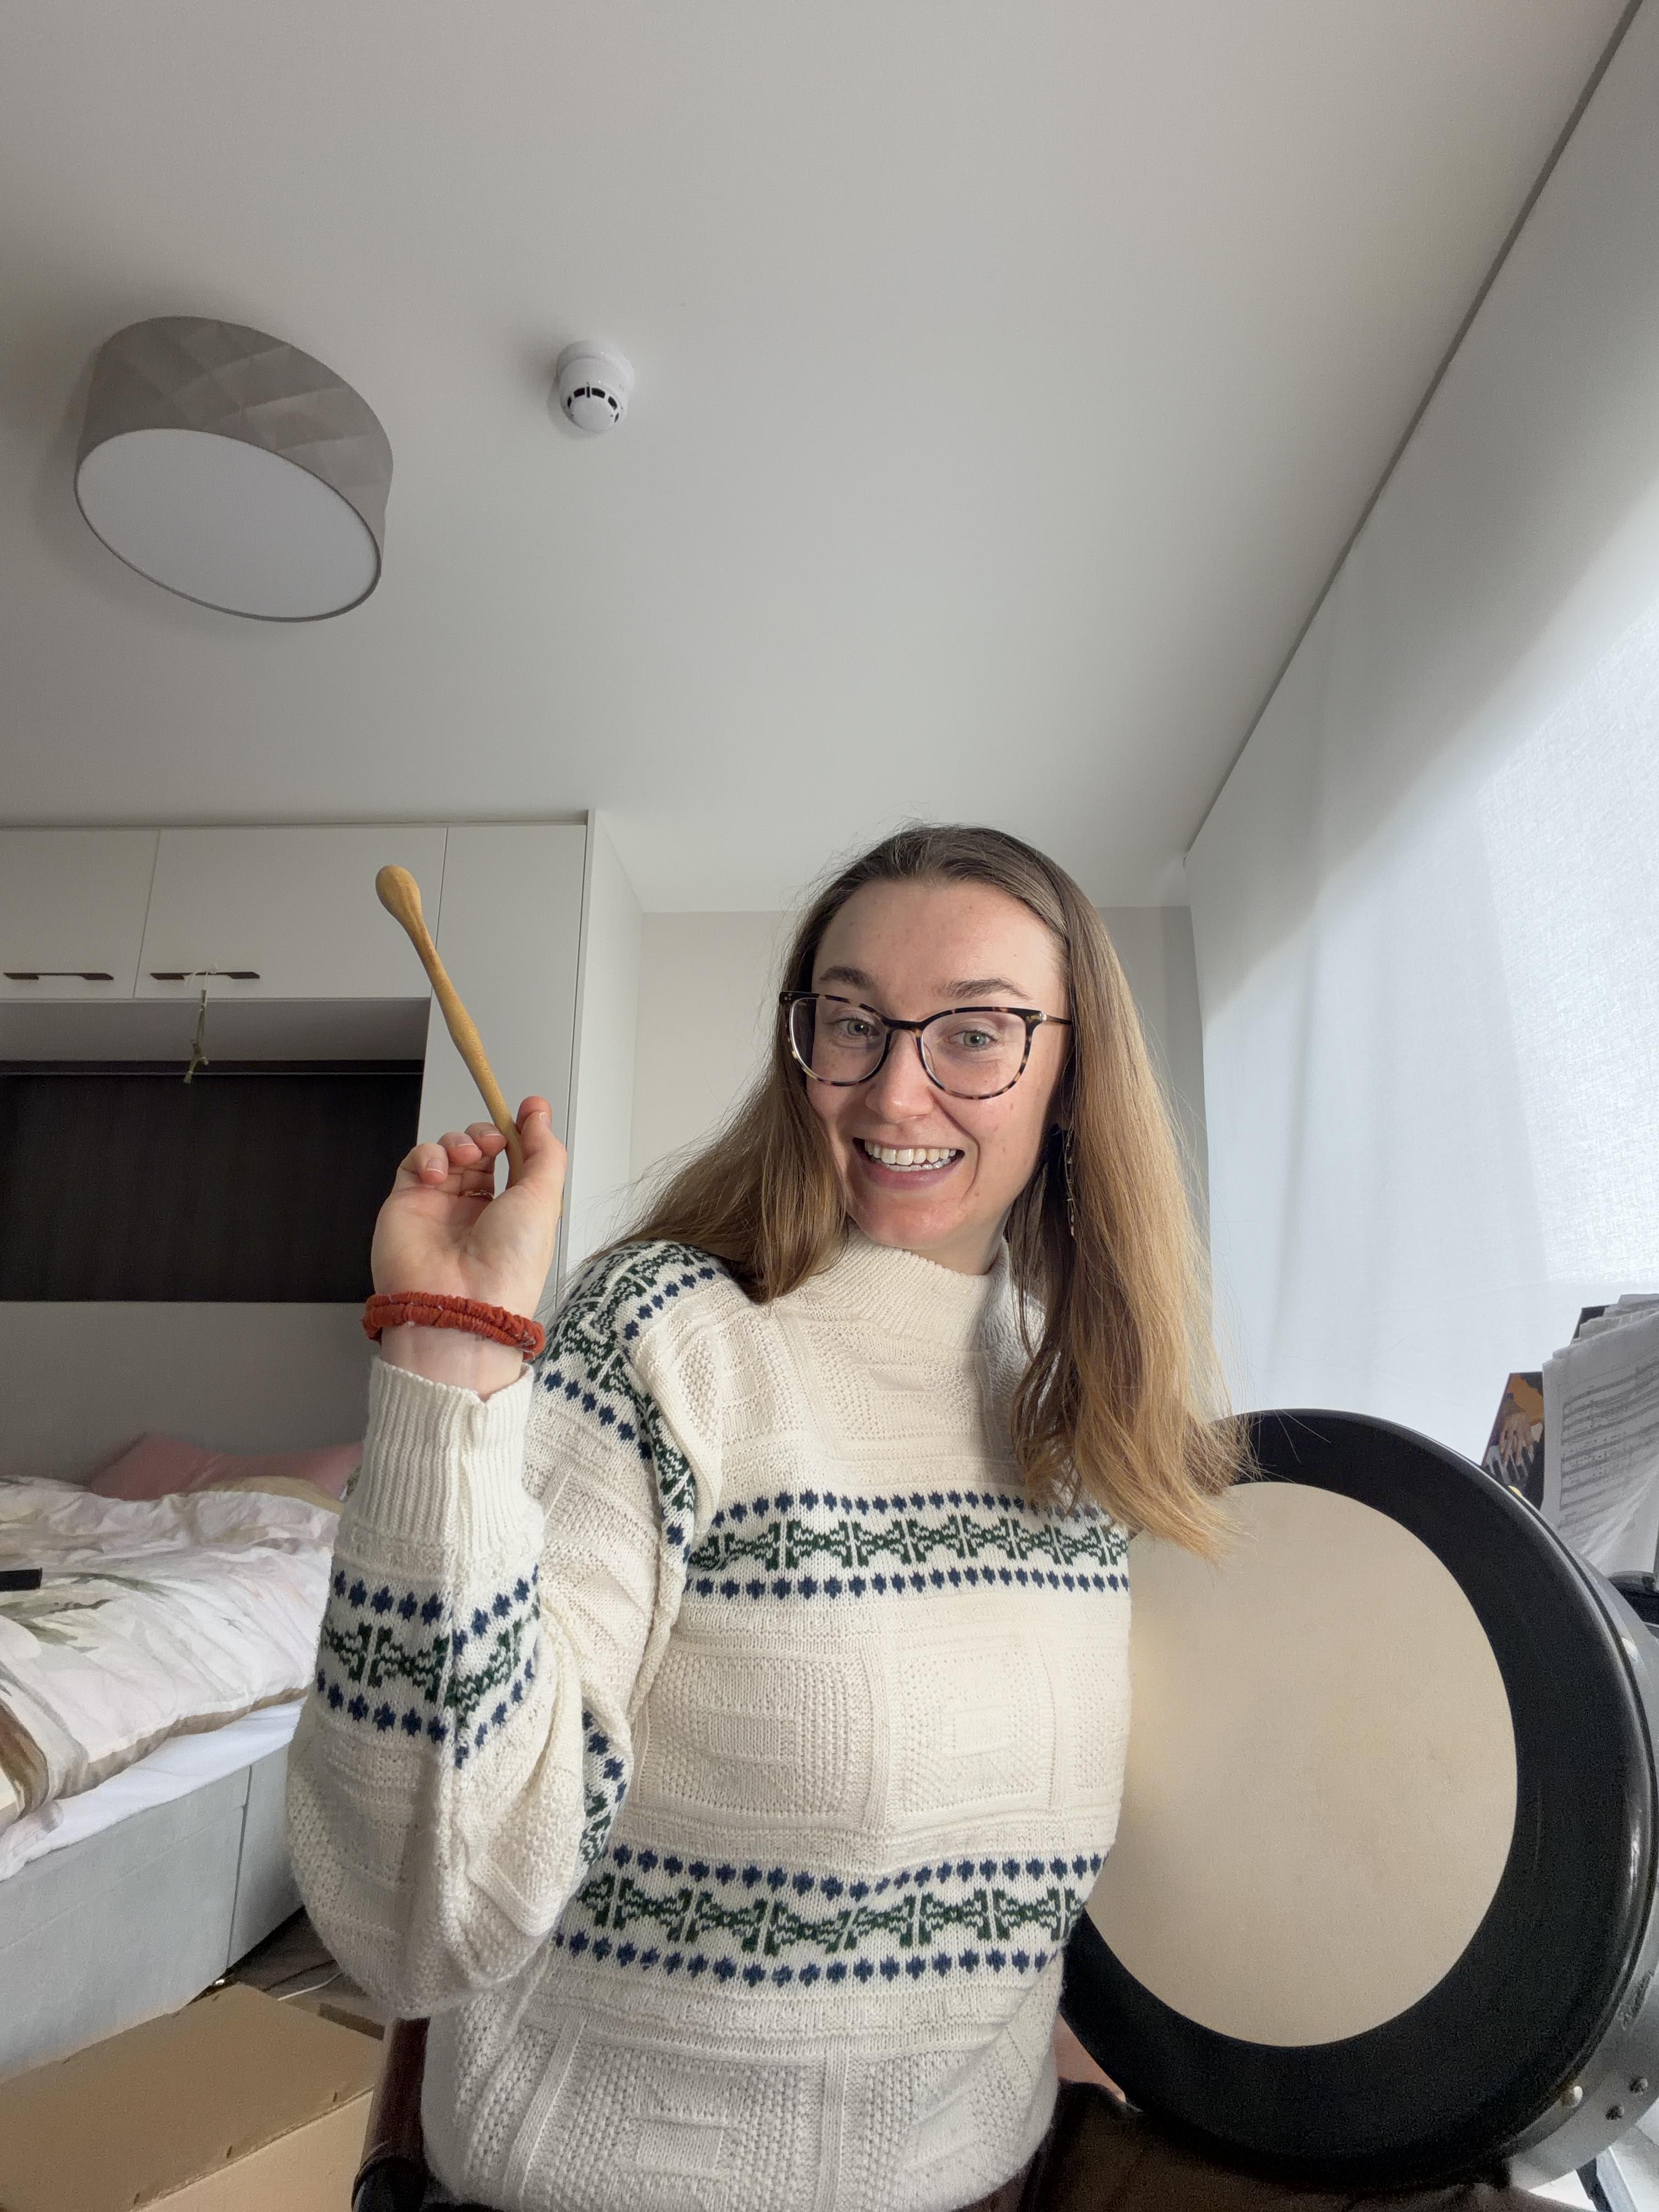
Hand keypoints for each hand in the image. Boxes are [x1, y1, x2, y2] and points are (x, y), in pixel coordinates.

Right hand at [371, 1097, 565, 1396]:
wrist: (460, 1304)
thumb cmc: (509, 1264)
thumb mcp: (543, 1200)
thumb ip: (545, 1152)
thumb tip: (539, 1112)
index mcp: (513, 1212)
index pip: (515, 1160)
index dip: (521, 1132)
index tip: (529, 1107)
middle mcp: (476, 1208)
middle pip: (481, 1150)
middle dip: (489, 1134)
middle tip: (494, 1141)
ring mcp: (440, 1205)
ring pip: (448, 1151)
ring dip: (460, 1142)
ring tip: (468, 1156)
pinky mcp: (407, 1203)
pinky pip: (416, 1162)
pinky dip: (428, 1156)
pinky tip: (438, 1174)